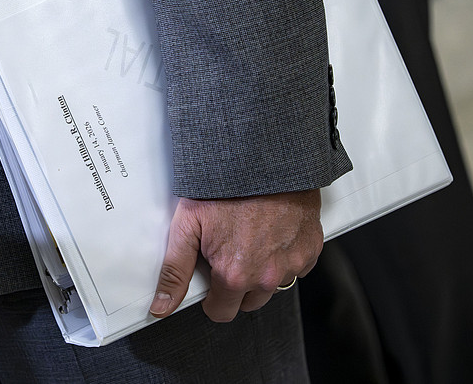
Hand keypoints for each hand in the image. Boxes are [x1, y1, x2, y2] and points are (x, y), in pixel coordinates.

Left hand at [149, 189, 322, 321]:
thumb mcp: (188, 225)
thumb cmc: (227, 187)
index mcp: (235, 275)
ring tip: (250, 239)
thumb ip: (175, 271)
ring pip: (273, 285)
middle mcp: (266, 276)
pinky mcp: (310, 249)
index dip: (212, 297)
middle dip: (237, 285)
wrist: (264, 160)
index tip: (211, 278)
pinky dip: (284, 256)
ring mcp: (292, 263)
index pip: (221, 312)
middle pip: (248, 302)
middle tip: (229, 252)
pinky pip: (296, 266)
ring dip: (262, 271)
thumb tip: (161, 305)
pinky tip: (271, 234)